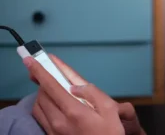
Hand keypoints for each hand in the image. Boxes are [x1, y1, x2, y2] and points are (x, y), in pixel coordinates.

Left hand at [25, 55, 144, 134]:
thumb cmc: (109, 133)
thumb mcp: (110, 110)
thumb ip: (93, 93)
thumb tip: (75, 85)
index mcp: (74, 111)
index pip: (51, 85)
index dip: (40, 70)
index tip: (31, 60)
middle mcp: (59, 121)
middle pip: (43, 93)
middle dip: (46, 80)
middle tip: (53, 74)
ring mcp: (54, 130)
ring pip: (39, 104)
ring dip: (44, 93)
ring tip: (58, 90)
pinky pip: (40, 116)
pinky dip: (44, 105)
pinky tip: (55, 104)